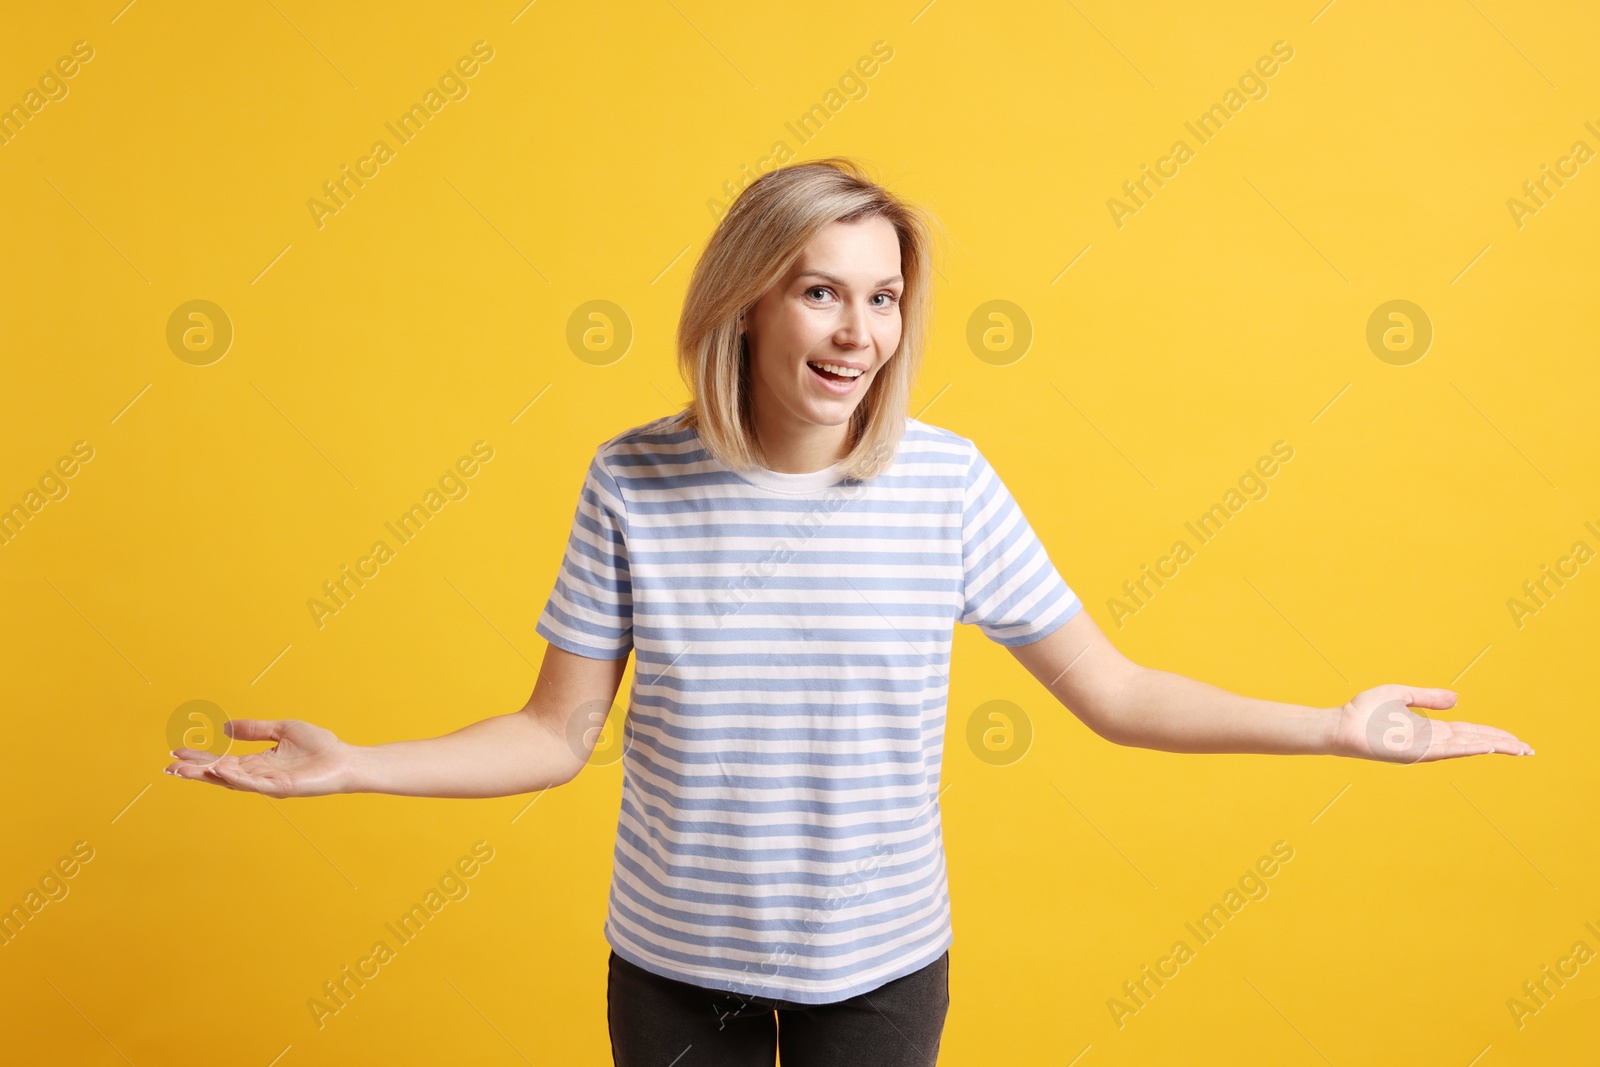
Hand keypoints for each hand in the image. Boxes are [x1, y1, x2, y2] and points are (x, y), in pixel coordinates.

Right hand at [165, 719, 357, 796]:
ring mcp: (269, 784)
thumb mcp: (282, 730)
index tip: (176, 750)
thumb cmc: (319, 746)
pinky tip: (219, 770)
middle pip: (220, 774)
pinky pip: (254, 783)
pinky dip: (235, 777)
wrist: (346, 760)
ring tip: (184, 770)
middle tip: (169, 766)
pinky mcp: (282, 788)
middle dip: (194, 771)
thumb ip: (255, 729)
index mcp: (258, 763)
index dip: (200, 757)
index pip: (222, 760)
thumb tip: (224, 727)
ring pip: (232, 781)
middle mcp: (259, 776)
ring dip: (207, 775)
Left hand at [1331, 685, 1533, 762]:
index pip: (1470, 733)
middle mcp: (1432, 741)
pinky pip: (1444, 750)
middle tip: (1529, 750)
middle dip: (1502, 745)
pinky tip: (1485, 747)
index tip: (1517, 740)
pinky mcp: (1413, 752)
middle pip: (1475, 742)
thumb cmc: (1364, 712)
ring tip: (1517, 749)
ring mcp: (1424, 749)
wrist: (1340, 724)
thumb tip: (1458, 699)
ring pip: (1465, 747)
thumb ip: (1428, 697)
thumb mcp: (1401, 695)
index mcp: (1431, 729)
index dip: (1494, 735)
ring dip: (1492, 747)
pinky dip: (1466, 748)